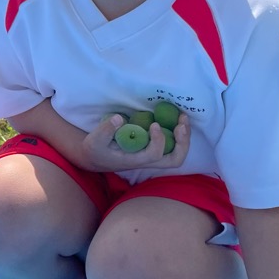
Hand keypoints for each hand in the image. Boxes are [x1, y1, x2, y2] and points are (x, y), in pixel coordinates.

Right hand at [77, 113, 191, 172]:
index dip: (159, 140)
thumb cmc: (96, 149)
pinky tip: (175, 118)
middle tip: (181, 123)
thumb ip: (105, 130)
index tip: (154, 124)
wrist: (96, 157)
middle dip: (182, 143)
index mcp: (135, 160)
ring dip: (184, 137)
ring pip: (177, 154)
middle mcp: (148, 160)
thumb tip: (119, 118)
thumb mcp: (94, 140)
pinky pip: (173, 144)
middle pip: (174, 160)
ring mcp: (152, 155)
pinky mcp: (152, 148)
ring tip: (182, 118)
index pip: (154, 155)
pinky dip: (178, 132)